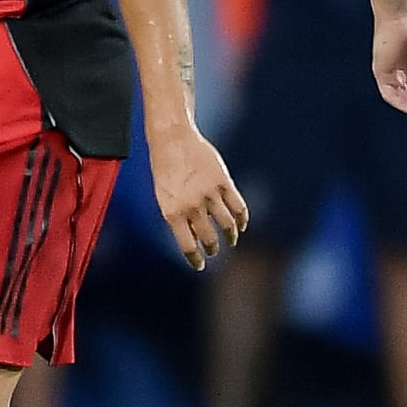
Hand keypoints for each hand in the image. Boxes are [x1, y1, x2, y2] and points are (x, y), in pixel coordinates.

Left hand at [150, 123, 247, 270]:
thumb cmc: (164, 168)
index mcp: (172, 212)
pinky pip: (238, 207)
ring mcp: (209, 194)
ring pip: (227, 225)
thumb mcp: (164, 196)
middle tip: (214, 250)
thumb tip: (196, 239)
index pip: (188, 247)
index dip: (196, 260)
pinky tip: (240, 225)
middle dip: (213, 248)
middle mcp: (192, 206)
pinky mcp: (223, 182)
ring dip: (230, 236)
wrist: (172, 139)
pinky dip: (242, 219)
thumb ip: (178, 218)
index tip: (200, 266)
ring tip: (230, 240)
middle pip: (210, 239)